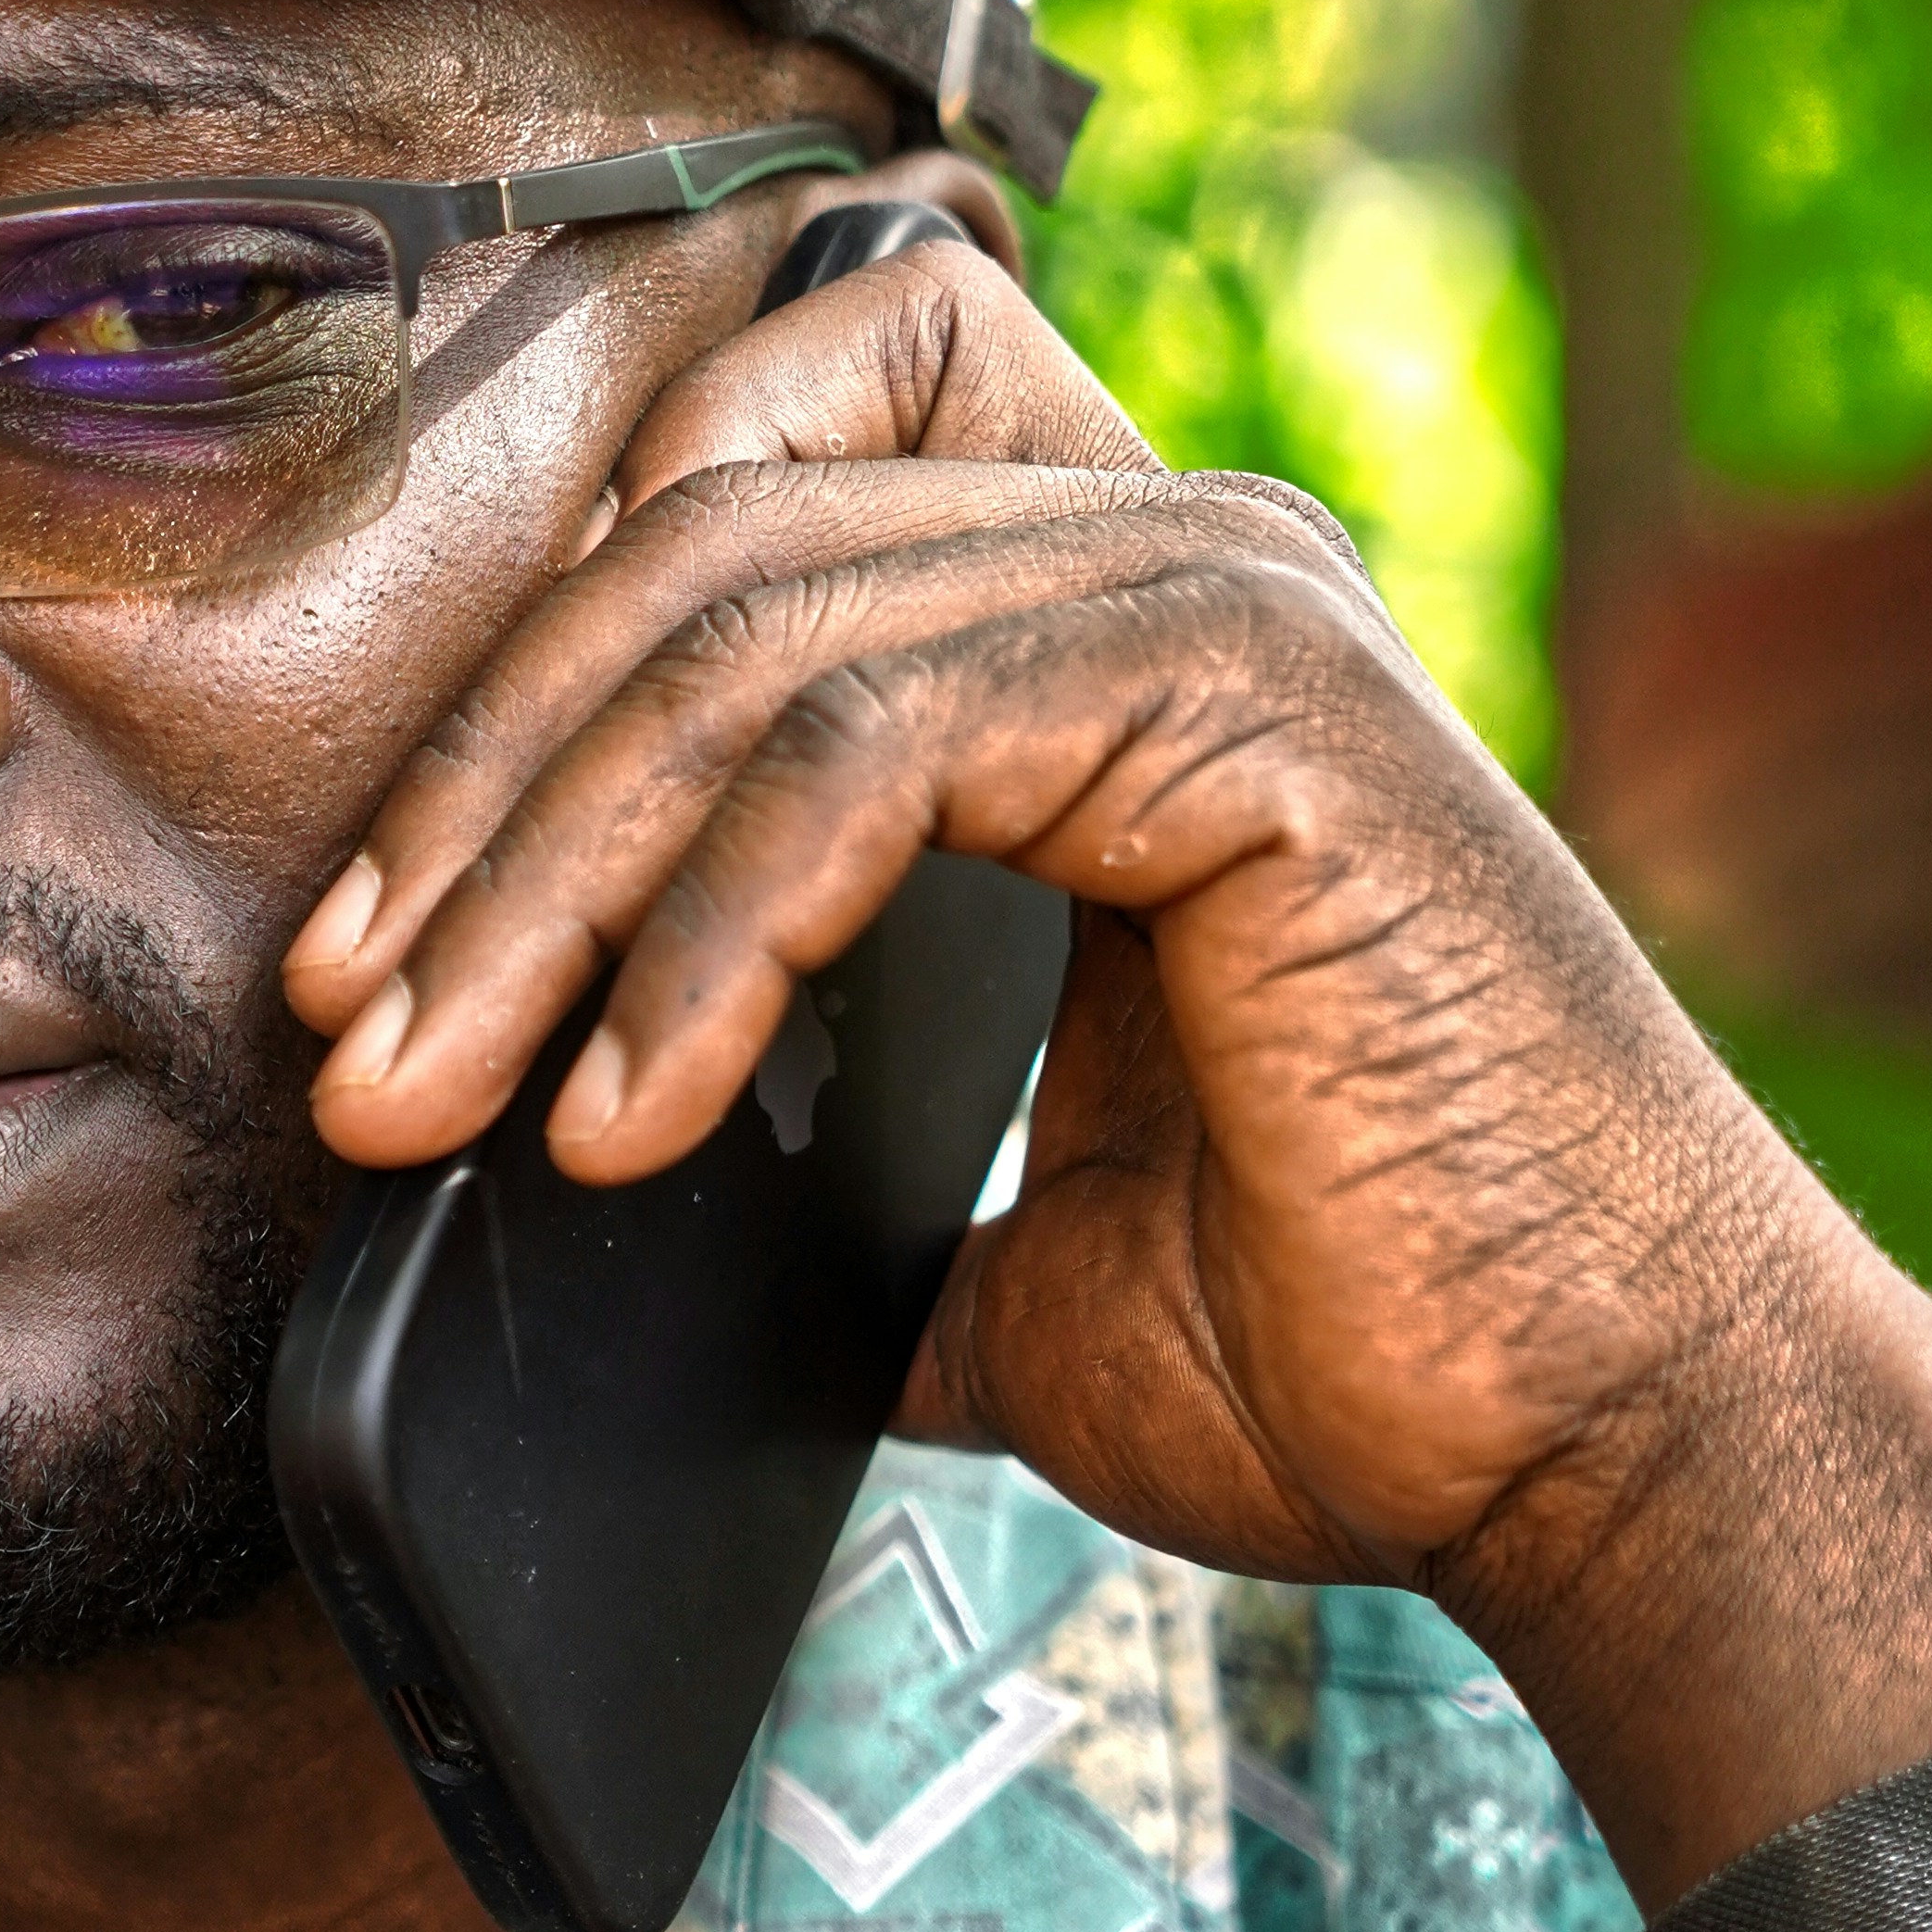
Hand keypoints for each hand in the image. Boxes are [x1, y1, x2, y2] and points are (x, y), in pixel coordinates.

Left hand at [282, 213, 1931, 1902]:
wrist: (1582, 1450)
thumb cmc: (1349, 1339)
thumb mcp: (984, 1226)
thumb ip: (819, 1136)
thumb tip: (577, 1164)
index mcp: (1103, 634)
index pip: (744, 482)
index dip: (529, 662)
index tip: (389, 922)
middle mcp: (1167, 553)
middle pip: (699, 558)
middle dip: (479, 807)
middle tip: (349, 1034)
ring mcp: (1218, 601)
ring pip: (753, 644)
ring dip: (544, 889)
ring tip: (430, 1104)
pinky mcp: (1248, 698)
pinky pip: (873, 749)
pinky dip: (710, 935)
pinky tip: (631, 1110)